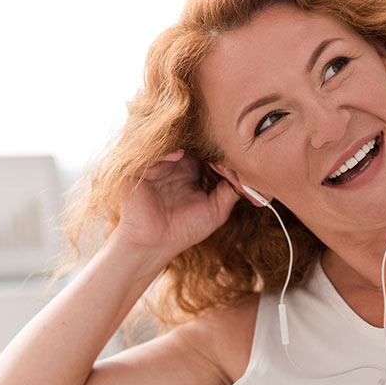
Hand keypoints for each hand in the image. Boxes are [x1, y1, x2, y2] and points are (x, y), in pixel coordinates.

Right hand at [113, 150, 239, 262]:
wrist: (154, 245)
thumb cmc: (184, 230)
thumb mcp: (216, 211)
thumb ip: (231, 193)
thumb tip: (248, 178)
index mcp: (190, 171)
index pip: (205, 150)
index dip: (219, 149)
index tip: (233, 152)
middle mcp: (173, 164)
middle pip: (189, 142)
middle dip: (204, 140)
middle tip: (218, 140)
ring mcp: (155, 166)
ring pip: (170, 143)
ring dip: (185, 142)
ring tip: (200, 145)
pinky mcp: (137, 171)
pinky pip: (149, 153)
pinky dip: (164, 151)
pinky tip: (178, 155)